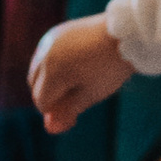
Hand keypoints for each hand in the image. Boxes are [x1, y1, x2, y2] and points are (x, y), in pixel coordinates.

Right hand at [29, 13, 130, 134]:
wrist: (126, 32)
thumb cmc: (110, 67)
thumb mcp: (91, 94)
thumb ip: (67, 111)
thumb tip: (50, 129)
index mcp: (52, 72)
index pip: (41, 102)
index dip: (55, 112)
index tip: (74, 114)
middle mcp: (44, 55)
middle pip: (34, 84)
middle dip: (48, 95)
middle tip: (72, 99)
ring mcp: (49, 41)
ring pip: (37, 68)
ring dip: (47, 80)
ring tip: (73, 82)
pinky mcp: (57, 32)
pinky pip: (45, 53)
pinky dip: (52, 65)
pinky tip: (72, 67)